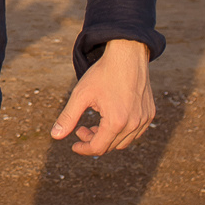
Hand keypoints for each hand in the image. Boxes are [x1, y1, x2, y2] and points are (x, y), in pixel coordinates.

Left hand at [50, 39, 153, 155]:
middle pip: (111, 146)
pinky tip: (110, 120)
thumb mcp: (80, 95)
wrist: (127, 55)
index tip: (73, 144)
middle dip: (93, 141)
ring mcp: (144, 119)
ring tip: (94, 125)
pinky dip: (121, 132)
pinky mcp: (150, 113)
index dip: (83, 149)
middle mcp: (133, 124)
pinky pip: (135, 132)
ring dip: (107, 138)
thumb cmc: (102, 74)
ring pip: (124, 142)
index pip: (98, 148)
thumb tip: (55, 136)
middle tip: (81, 129)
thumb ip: (68, 117)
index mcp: (116, 122)